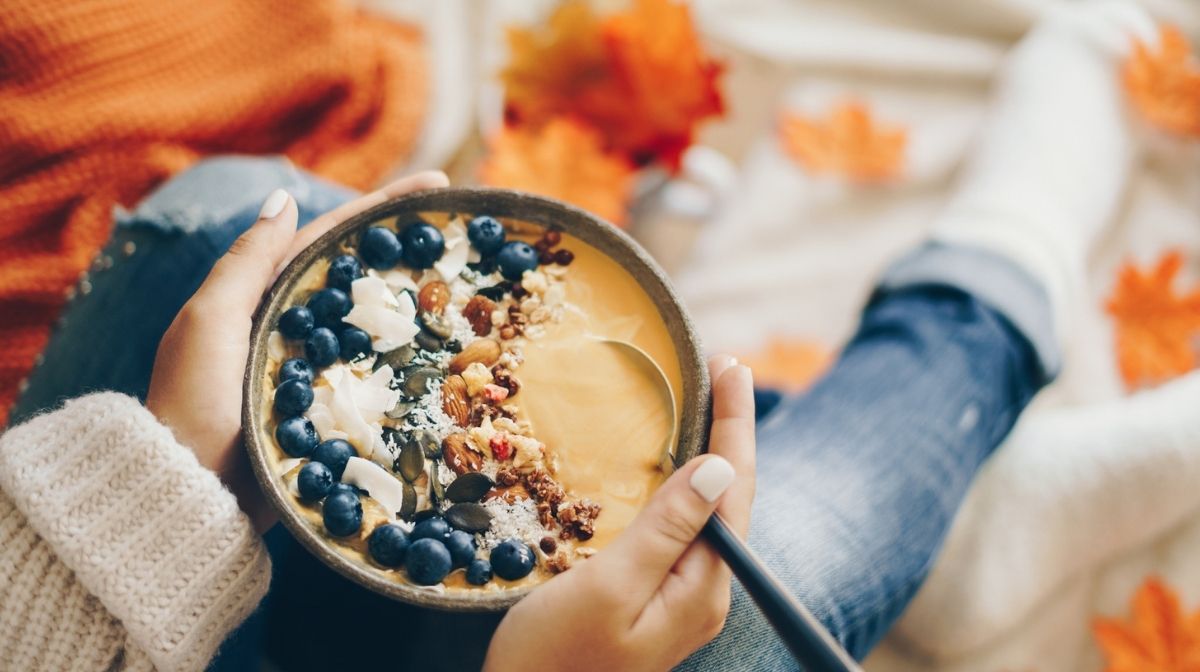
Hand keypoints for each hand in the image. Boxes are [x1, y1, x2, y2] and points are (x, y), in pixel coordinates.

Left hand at [146, 171, 448, 532]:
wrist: (192, 496)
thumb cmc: (195, 405)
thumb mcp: (211, 322)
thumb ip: (247, 262)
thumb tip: (284, 196)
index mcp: (259, 297)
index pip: (327, 237)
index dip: (378, 208)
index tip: (434, 186)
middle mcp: (286, 327)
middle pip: (355, 274)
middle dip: (404, 247)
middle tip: (461, 228)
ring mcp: (309, 369)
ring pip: (369, 321)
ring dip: (413, 299)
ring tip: (465, 281)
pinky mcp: (325, 410)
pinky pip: (373, 372)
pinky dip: (405, 355)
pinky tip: (442, 350)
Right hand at [484, 356, 755, 671]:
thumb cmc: (554, 657)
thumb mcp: (610, 585)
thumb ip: (668, 527)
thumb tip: (721, 467)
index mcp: (702, 586)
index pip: (734, 488)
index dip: (735, 423)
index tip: (733, 364)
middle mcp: (704, 592)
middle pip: (732, 496)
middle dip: (732, 431)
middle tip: (725, 369)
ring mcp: (682, 599)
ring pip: (710, 512)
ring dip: (714, 454)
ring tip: (713, 403)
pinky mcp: (656, 601)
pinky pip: (686, 530)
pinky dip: (686, 487)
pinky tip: (679, 469)